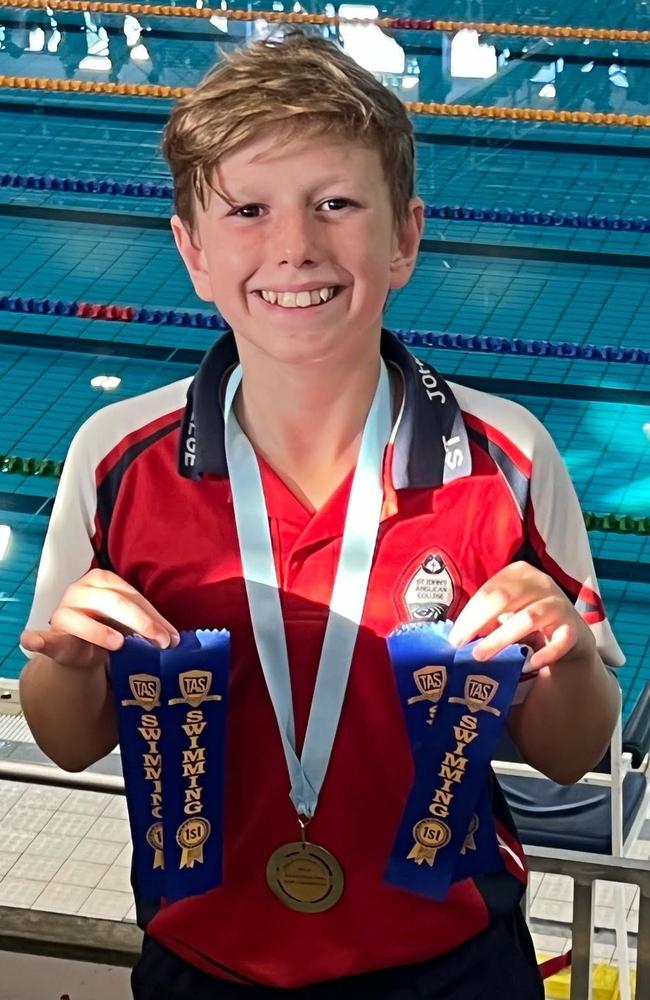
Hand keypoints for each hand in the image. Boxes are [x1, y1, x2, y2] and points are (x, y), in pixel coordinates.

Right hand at [20, 569, 179, 669]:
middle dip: (142, 623)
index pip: (133, 595)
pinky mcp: (52, 634)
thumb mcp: (128, 622)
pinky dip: (37, 640)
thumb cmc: (108, 629)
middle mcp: (81, 589)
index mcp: (103, 580)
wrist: (80, 650)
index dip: (155, 617)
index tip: (172, 637)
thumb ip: (148, 625)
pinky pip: (44, 637)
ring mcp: (63, 611)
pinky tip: (33, 641)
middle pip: (114, 602)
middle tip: (161, 643)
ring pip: (83, 619)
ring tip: (121, 645)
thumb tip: (175, 638)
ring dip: (102, 633)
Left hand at [447, 561, 596, 670]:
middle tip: (460, 645)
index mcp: (519, 573)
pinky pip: (561, 640)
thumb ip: (486, 616)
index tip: (454, 637)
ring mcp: (559, 604)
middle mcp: (541, 583)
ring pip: (528, 618)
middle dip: (478, 622)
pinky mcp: (573, 628)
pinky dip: (547, 653)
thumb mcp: (506, 610)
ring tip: (480, 655)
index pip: (489, 591)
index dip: (469, 614)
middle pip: (505, 598)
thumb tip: (458, 635)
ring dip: (501, 638)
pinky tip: (531, 663)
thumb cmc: (526, 614)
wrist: (568, 628)